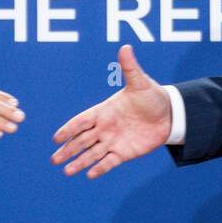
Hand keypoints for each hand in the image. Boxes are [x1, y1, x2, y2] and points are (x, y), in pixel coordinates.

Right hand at [51, 45, 171, 178]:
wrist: (168, 114)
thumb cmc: (151, 96)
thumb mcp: (140, 82)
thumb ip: (130, 68)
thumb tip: (125, 47)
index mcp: (104, 111)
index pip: (82, 121)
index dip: (69, 129)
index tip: (55, 138)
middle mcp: (105, 128)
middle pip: (82, 140)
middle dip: (68, 149)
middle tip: (54, 160)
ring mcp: (113, 141)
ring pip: (92, 154)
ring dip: (79, 162)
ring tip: (67, 171)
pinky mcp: (124, 153)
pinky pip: (109, 162)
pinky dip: (100, 168)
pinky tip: (89, 175)